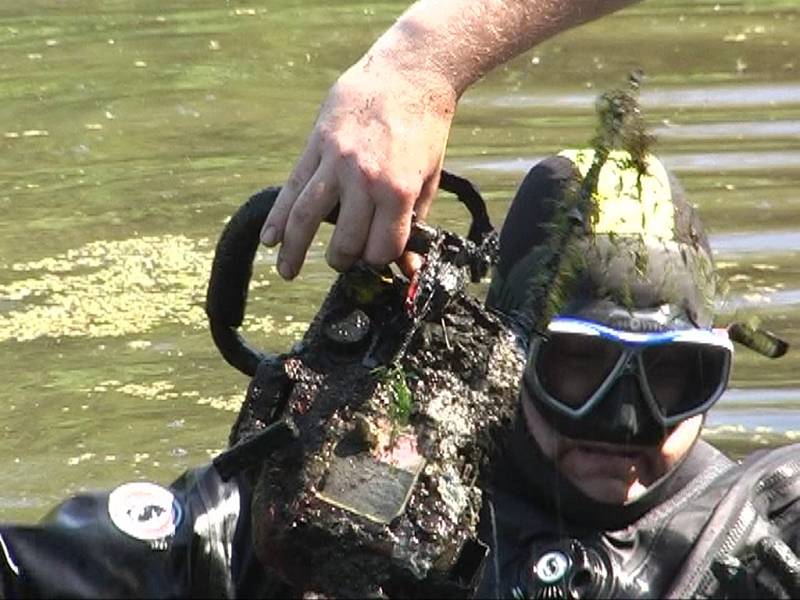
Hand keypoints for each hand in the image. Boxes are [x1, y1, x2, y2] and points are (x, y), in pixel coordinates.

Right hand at [260, 57, 456, 279]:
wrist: (410, 76)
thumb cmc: (424, 131)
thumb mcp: (427, 180)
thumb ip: (414, 224)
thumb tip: (409, 269)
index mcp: (398, 191)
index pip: (381, 248)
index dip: (379, 260)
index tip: (376, 258)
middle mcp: (365, 180)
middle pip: (346, 241)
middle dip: (344, 259)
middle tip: (343, 260)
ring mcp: (337, 162)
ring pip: (307, 218)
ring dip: (294, 252)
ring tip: (287, 271)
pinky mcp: (317, 145)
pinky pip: (292, 188)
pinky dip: (278, 217)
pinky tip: (269, 239)